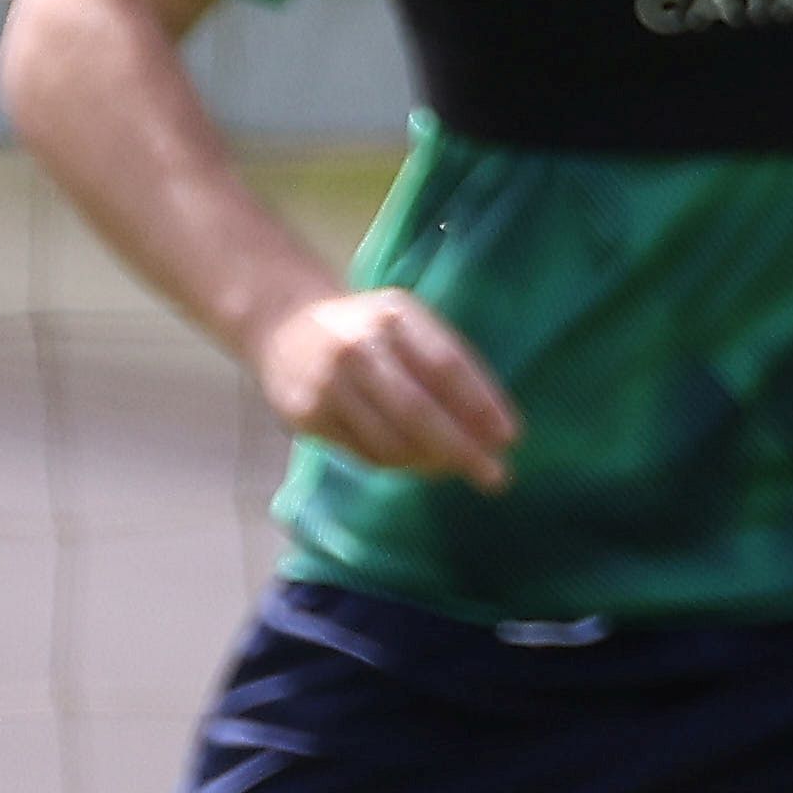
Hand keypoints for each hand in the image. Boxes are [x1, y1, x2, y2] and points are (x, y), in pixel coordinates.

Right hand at [262, 286, 522, 488]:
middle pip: (417, 409)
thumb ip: (451, 369)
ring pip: (390, 441)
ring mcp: (326, 382)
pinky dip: (400, 465)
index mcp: (393, 316)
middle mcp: (356, 347)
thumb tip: (496, 434)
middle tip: (496, 476)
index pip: (446, 365)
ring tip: (457, 470)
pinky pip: (364, 453)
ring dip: (432, 463)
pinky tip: (419, 463)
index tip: (511, 438)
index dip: (482, 404)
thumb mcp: (409, 326)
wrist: (282, 325)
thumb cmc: (369, 330)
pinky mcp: (306, 415)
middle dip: (461, 448)